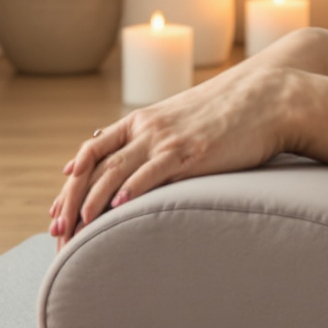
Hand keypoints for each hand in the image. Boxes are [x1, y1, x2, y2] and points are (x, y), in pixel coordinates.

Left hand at [49, 63, 307, 241]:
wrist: (270, 97)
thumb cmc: (231, 113)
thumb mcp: (182, 118)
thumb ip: (155, 136)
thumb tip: (133, 156)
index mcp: (142, 121)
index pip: (92, 151)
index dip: (71, 181)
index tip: (57, 210)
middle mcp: (147, 128)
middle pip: (95, 166)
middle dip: (71, 200)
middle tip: (57, 231)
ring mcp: (167, 139)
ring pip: (115, 171)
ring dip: (91, 202)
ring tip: (76, 228)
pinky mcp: (190, 151)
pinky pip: (152, 172)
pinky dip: (130, 189)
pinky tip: (116, 207)